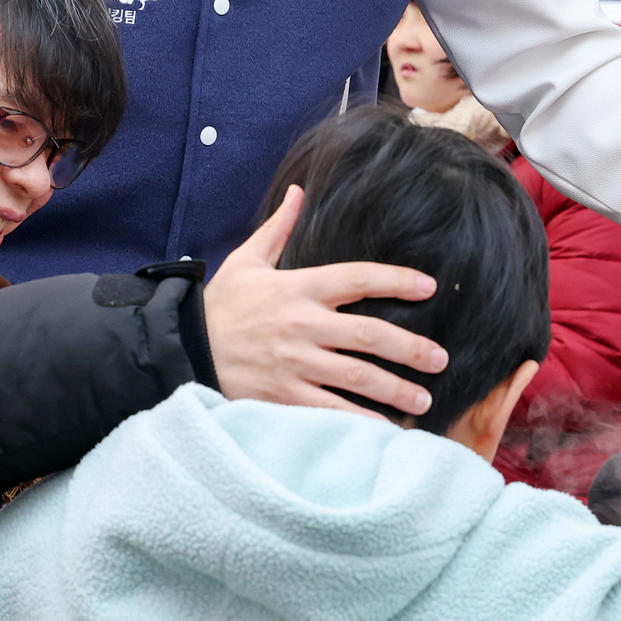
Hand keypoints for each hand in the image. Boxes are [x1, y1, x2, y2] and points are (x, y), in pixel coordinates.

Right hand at [204, 186, 448, 418]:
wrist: (182, 350)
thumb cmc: (220, 307)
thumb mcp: (246, 261)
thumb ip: (278, 228)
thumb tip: (297, 192)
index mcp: (298, 288)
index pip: (357, 277)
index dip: (396, 280)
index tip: (428, 286)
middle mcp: (302, 325)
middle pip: (369, 334)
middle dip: (410, 348)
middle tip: (439, 360)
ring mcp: (294, 363)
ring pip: (356, 376)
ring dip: (394, 389)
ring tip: (423, 399)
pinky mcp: (283, 396)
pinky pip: (330, 410)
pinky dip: (360, 420)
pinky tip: (385, 428)